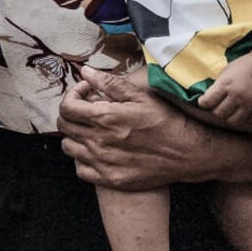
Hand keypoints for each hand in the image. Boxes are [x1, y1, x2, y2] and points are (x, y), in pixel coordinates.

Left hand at [57, 66, 211, 189]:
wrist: (188, 154)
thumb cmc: (166, 121)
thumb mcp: (139, 96)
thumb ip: (108, 83)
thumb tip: (85, 71)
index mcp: (104, 118)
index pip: (66, 107)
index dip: (71, 96)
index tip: (85, 92)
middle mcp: (99, 142)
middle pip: (64, 126)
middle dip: (70, 113)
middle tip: (86, 108)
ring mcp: (103, 163)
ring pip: (68, 148)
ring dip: (75, 135)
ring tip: (90, 128)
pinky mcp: (110, 179)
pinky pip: (80, 169)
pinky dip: (82, 158)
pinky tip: (96, 150)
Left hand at [197, 54, 251, 127]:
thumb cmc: (244, 66)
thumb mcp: (226, 72)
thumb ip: (217, 86)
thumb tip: (207, 99)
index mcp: (225, 85)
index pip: (207, 102)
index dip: (203, 103)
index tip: (203, 101)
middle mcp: (237, 96)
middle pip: (218, 113)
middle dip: (214, 110)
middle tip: (216, 105)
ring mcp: (249, 105)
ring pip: (231, 121)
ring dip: (227, 116)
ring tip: (227, 109)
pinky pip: (245, 121)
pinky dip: (240, 117)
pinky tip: (239, 110)